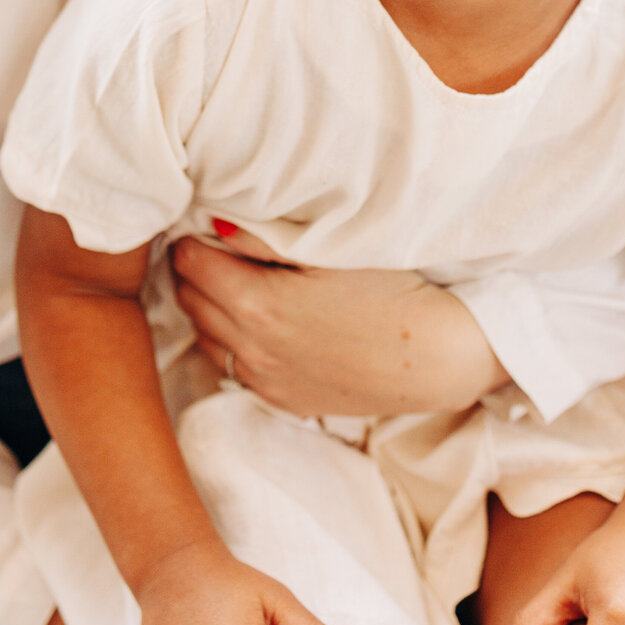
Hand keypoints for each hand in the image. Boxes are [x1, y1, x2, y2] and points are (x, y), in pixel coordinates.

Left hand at [170, 226, 506, 415]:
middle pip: (190, 300)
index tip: (200, 227)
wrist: (434, 356)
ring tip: (233, 283)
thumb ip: (263, 239)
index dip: (192, 240)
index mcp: (256, 304)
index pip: (191, 264)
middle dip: (195, 272)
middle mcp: (250, 348)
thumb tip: (214, 224)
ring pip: (206, 337)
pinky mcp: (283, 399)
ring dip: (209, 308)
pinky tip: (257, 323)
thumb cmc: (387, 291)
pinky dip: (232, 342)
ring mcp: (265, 380)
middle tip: (211, 249)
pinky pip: (234, 368)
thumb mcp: (326, 253)